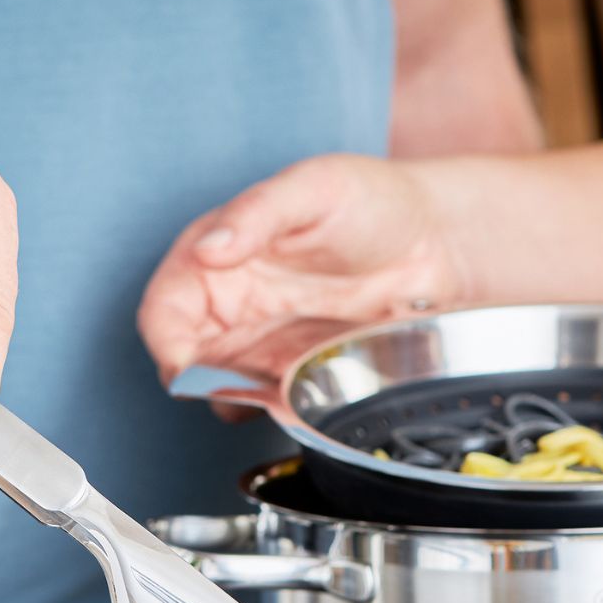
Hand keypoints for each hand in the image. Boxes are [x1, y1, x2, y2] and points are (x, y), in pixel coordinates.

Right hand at [138, 154, 464, 388]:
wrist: (437, 241)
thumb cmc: (372, 200)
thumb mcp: (315, 190)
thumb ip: (258, 214)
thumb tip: (209, 249)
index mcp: (218, 259)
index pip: (165, 312)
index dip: (167, 345)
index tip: (187, 371)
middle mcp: (234, 306)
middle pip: (187, 361)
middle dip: (203, 386)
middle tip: (243, 391)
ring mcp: (268, 343)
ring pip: (228, 390)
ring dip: (243, 405)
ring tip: (282, 397)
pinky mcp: (302, 370)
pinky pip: (275, 403)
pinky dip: (280, 413)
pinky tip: (305, 405)